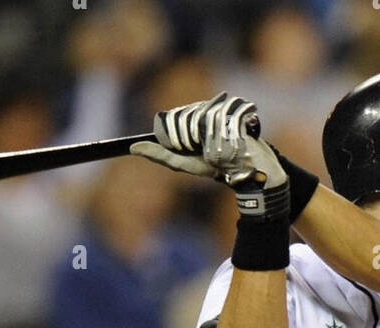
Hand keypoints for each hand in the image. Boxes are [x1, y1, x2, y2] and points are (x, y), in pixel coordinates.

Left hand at [130, 91, 259, 179]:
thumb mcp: (184, 162)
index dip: (178, 135)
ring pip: (204, 119)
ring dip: (209, 141)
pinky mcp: (239, 109)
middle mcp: (210, 105)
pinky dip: (222, 139)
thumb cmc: (216, 166)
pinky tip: (230, 145)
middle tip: (205, 151)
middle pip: (189, 116)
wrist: (247, 169)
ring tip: (220, 149)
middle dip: (192, 139)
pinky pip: (221, 122)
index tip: (187, 148)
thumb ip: (160, 155)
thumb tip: (132, 148)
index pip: (177, 117)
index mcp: (195, 113)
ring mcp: (225, 105)